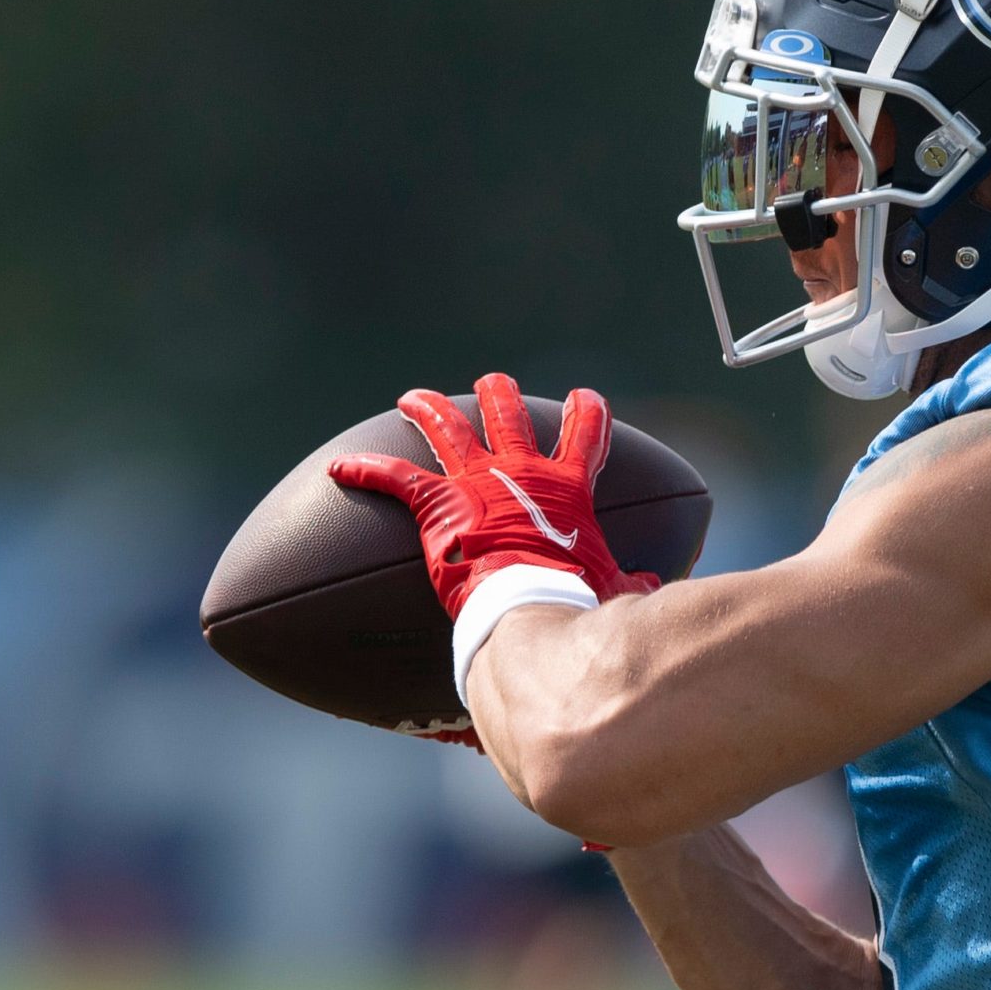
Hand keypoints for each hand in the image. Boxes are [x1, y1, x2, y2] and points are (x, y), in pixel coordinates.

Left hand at [327, 373, 657, 617]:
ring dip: (428, 410)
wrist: (531, 605)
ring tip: (411, 398)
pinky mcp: (438, 503)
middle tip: (493, 384)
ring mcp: (477, 481)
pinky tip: (338, 468)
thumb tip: (652, 583)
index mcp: (568, 490)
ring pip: (448, 428)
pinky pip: (394, 478)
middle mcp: (522, 472)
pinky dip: (365, 471)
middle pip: (509, 416)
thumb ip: (631, 580)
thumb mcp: (613, 588)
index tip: (585, 398)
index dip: (588, 413)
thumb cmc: (575, 600)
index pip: (586, 435)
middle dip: (499, 395)